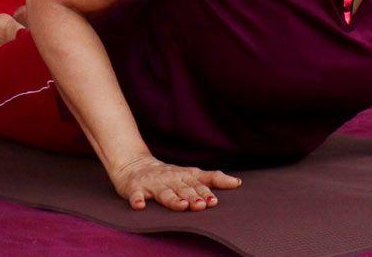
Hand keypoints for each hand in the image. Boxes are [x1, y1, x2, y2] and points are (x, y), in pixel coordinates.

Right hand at [110, 153, 240, 210]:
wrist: (134, 165)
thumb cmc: (168, 175)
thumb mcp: (190, 174)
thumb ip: (212, 179)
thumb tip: (238, 183)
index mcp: (184, 176)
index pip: (201, 181)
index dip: (209, 189)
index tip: (219, 197)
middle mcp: (171, 178)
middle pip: (184, 188)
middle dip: (195, 196)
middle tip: (204, 205)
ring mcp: (153, 184)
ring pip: (164, 193)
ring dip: (173, 199)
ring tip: (182, 206)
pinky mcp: (135, 188)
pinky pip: (136, 195)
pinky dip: (137, 200)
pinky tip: (140, 206)